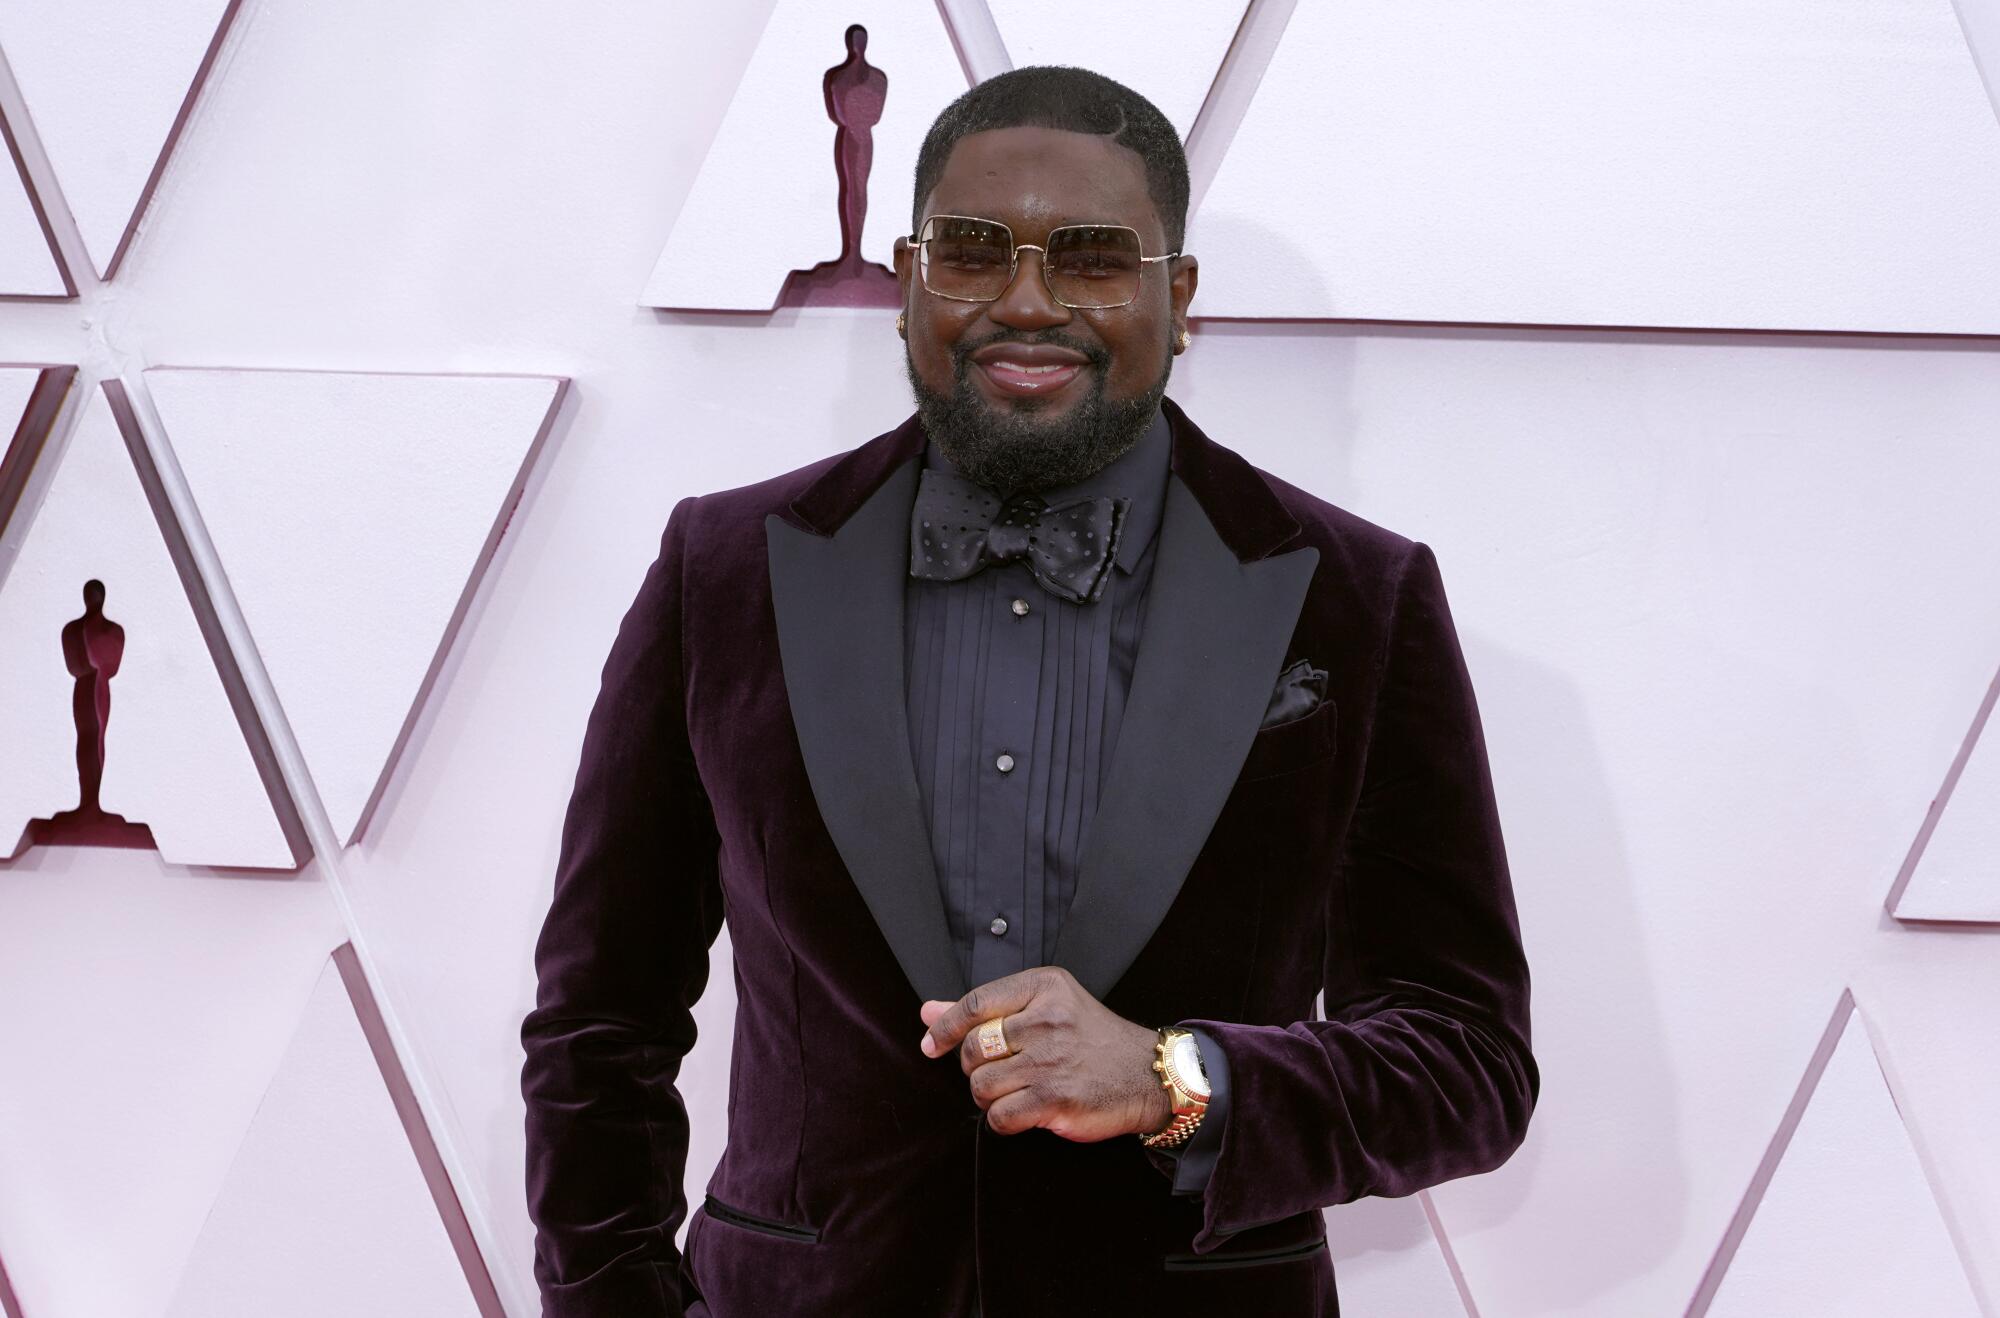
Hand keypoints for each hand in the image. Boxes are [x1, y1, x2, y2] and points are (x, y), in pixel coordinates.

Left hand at [918, 966, 1174, 1141]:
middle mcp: (1047, 1019)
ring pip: (981, 1085)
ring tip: (1015, 1091)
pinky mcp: (1056, 1098)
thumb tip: (928, 1011)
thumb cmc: (1091, 1039)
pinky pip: (1000, 1116)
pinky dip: (1004, 1120)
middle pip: (973, 1048)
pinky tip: (1024, 1111)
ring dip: (990, 1096)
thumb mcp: (1045, 1007)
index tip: (932, 1045)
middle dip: (975, 1067)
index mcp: (1043, 987)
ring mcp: (1051, 1059)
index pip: (974, 1004)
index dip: (945, 1028)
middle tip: (999, 1071)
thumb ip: (985, 1009)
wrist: (1146, 1074)